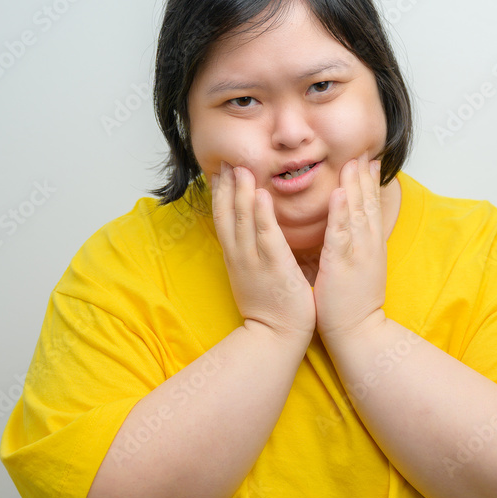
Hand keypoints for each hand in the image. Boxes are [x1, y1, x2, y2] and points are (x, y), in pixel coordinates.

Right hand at [210, 162, 315, 340]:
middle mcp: (240, 256)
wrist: (275, 337)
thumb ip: (253, 254)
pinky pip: (266, 237)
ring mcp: (255, 262)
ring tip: (240, 167)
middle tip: (227, 159)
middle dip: (226, 186)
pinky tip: (260, 195)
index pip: (224, 219)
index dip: (221, 194)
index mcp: (236, 258)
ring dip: (240, 193)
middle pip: (227, 215)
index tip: (221, 171)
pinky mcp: (274, 268)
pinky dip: (261, 215)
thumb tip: (254, 235)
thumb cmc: (271, 308)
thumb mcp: (254, 275)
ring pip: (243, 221)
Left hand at [314, 154, 387, 345]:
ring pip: (357, 213)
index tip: (369, 160)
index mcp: (370, 247)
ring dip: (355, 186)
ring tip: (353, 162)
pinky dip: (341, 212)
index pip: (371, 208)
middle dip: (365, 176)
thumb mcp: (360, 270)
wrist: (359, 332)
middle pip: (367, 204)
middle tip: (363, 150)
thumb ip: (356, 249)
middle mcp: (368, 245)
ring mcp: (358, 253)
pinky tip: (340, 194)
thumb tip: (351, 233)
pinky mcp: (343, 264)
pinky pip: (342, 234)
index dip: (370, 183)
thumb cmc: (355, 304)